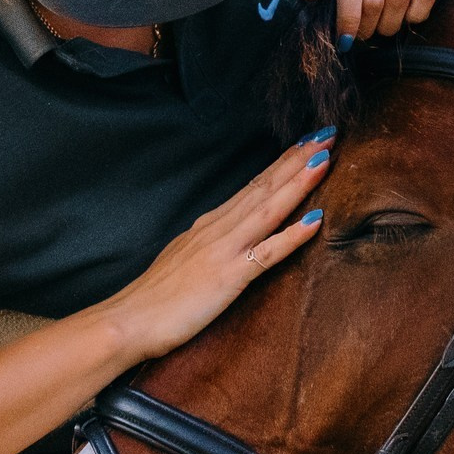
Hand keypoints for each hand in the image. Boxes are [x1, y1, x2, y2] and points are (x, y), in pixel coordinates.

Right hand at [99, 129, 335, 362]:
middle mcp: (218, 229)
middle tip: (327, 132)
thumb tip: (221, 237)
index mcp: (209, 226)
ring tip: (324, 158)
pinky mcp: (228, 277)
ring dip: (298, 183)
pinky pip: (267, 253)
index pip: (252, 186)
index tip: (306, 141)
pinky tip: (317, 219)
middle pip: (264, 187)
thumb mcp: (183, 259)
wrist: (126, 321)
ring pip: (268, 209)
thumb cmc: (154, 299)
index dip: (281, 163)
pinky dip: (293, 235)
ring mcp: (224, 251)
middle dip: (297, 159)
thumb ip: (206, 245)